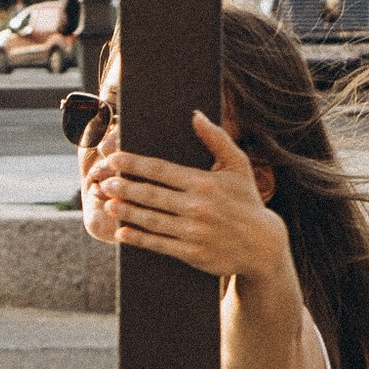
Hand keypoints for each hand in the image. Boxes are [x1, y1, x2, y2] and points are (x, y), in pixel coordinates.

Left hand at [83, 109, 288, 282]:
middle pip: (151, 195)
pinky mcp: (192, 254)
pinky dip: (138, 239)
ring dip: (126, 211)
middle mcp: (198, 207)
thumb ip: (217, 138)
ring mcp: (194, 232)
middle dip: (125, 187)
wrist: (263, 245)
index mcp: (205, 183)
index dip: (135, 164)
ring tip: (108, 203)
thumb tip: (196, 114)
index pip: (162, 170)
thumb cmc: (247, 201)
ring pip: (151, 220)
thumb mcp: (238, 166)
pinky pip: (159, 244)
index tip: (115, 158)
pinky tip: (122, 232)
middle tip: (105, 180)